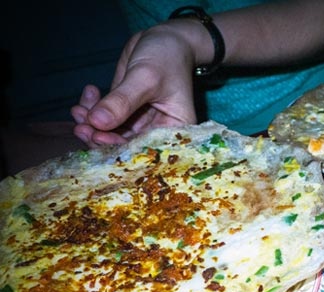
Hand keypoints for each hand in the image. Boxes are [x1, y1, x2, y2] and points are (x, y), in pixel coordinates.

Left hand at [71, 24, 199, 147]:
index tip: (97, 136)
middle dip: (100, 137)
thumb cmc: (166, 56)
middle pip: (125, 145)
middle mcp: (157, 130)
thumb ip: (122, 101)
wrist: (165, 38)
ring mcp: (139, 121)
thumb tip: (96, 123)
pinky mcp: (124, 110)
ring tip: (78, 109)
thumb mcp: (145, 78)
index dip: (120, 147)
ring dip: (91, 124)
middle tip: (81, 127)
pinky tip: (89, 93)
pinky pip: (104, 118)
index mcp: (173, 130)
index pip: (144, 149)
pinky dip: (92, 109)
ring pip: (110, 133)